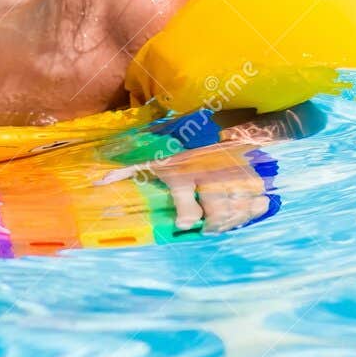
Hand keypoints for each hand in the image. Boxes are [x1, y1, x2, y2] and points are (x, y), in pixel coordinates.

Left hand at [98, 143, 271, 233]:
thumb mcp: (149, 159)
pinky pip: (257, 200)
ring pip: (239, 208)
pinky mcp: (249, 174)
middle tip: (206, 228)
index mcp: (182, 173)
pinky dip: (251, 210)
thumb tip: (97, 183)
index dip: (187, 218)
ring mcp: (232, 174)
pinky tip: (238, 214)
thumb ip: (126, 172)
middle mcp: (209, 174)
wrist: (204, 128)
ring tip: (220, 223)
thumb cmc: (172, 152)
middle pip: (218, 210)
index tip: (185, 224)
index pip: (188, 203)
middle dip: (212, 224)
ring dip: (230, 220)